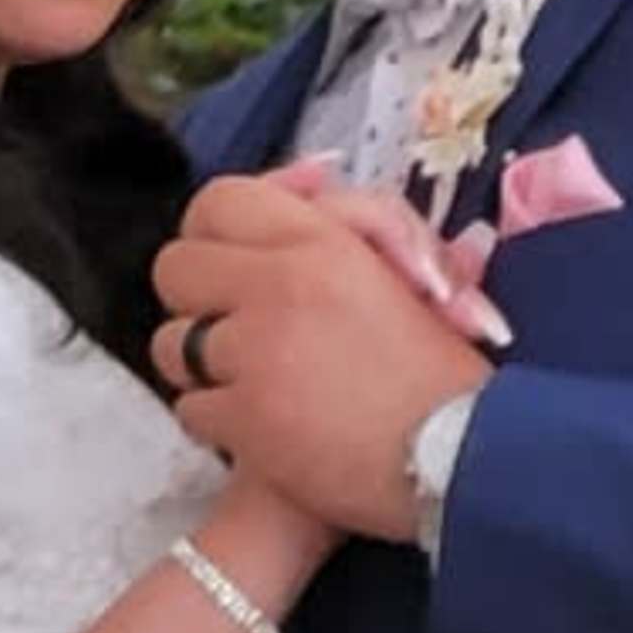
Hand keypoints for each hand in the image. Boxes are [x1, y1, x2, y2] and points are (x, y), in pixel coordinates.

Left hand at [153, 172, 490, 540]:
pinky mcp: (244, 420)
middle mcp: (278, 287)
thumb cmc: (447, 369)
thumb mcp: (412, 269)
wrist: (460, 456)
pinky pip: (191, 407)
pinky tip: (257, 426)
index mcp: (322, 243)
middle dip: (197, 295)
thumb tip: (314, 176)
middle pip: (175, 268)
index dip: (219, 228)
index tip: (243, 251)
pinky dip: (218, 418)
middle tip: (234, 320)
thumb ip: (360, 221)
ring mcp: (253, 355)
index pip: (219, 204)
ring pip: (173, 343)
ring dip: (202, 361)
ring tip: (247, 378)